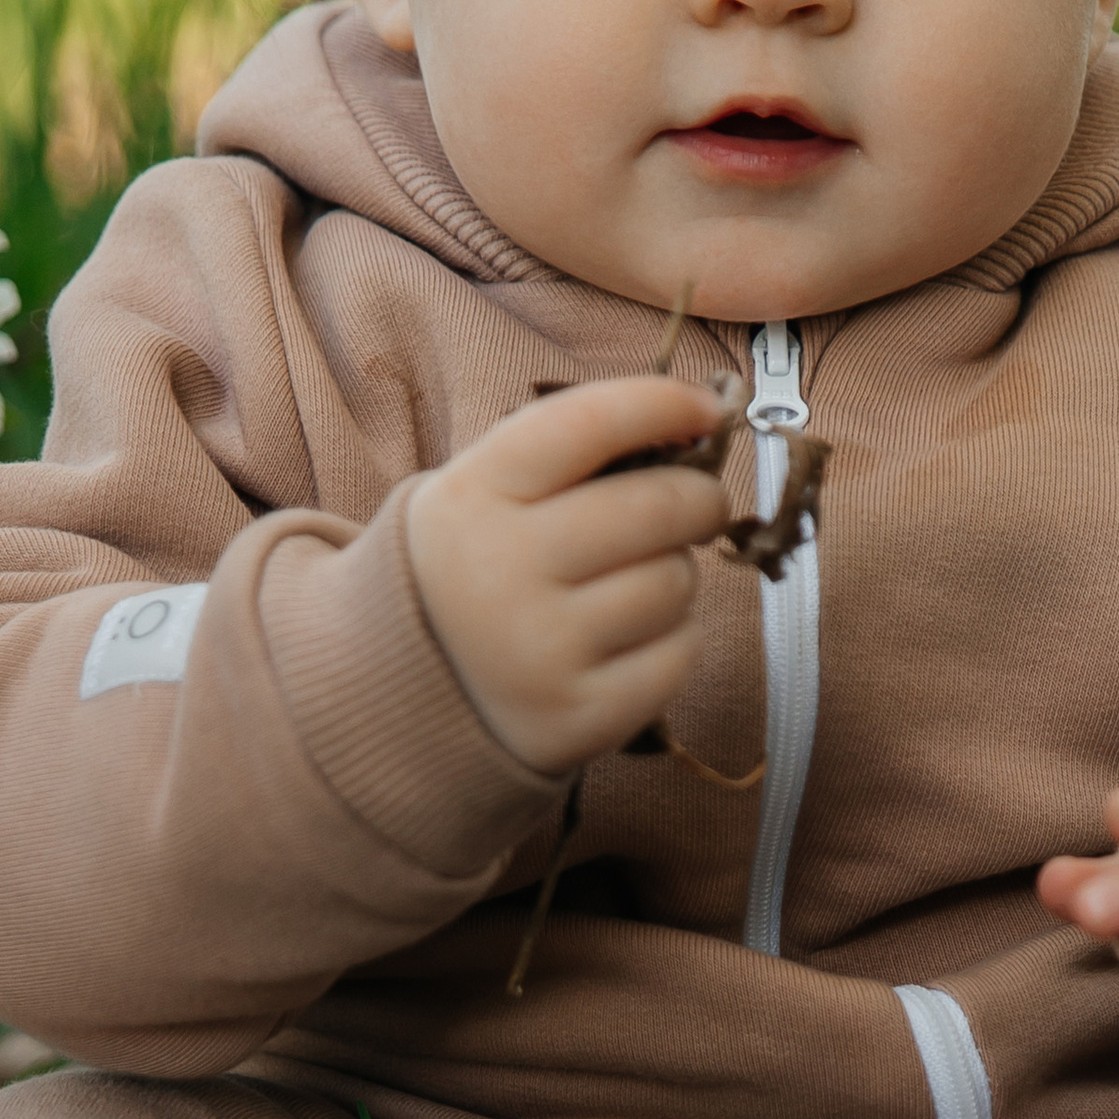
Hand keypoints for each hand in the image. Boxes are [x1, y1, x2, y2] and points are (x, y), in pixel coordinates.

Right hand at [408, 376, 730, 775]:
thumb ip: (578, 449)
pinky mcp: (579, 714)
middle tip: (698, 502)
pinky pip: (680, 651)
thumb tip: (700, 421)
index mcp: (474, 495)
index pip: (589, 424)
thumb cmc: (482, 562)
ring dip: (675, 573)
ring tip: (628, 582)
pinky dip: (672, 637)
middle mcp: (500, 571)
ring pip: (675, 582)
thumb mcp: (490, 490)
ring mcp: (539, 651)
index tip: (705, 408)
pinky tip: (626, 638)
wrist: (412, 686)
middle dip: (699, 497)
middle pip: (657, 507)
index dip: (663, 404)